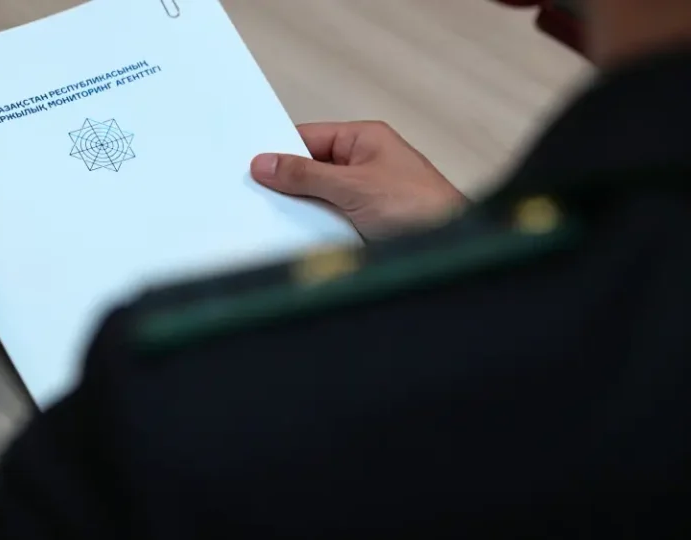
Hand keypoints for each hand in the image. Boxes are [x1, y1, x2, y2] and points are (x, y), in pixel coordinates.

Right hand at [251, 121, 466, 237]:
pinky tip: (297, 239)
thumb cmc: (422, 208)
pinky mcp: (366, 224)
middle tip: (255, 196)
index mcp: (364, 140)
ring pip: (318, 198)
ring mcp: (365, 195)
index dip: (279, 151)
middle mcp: (364, 164)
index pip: (308, 138)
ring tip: (273, 220)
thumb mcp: (353, 187)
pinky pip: (330, 221)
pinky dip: (315, 229)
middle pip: (310, 169)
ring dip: (302, 210)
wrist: (456, 249)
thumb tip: (266, 164)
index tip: (250, 167)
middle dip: (287, 184)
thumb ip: (306, 175)